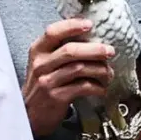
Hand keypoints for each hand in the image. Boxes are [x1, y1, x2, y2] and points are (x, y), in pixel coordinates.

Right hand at [21, 19, 112, 136]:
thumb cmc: (42, 85)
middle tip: (110, 51)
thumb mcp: (44, 63)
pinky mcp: (56, 97)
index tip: (90, 24)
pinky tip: (101, 88)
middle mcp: (40, 64)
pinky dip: (96, 87)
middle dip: (94, 49)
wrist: (30, 114)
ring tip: (109, 73)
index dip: (72, 26)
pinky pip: (82, 87)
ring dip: (99, 70)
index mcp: (37, 50)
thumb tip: (91, 37)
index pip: (53, 32)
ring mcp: (47, 81)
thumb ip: (59, 50)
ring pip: (79, 69)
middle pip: (70, 51)